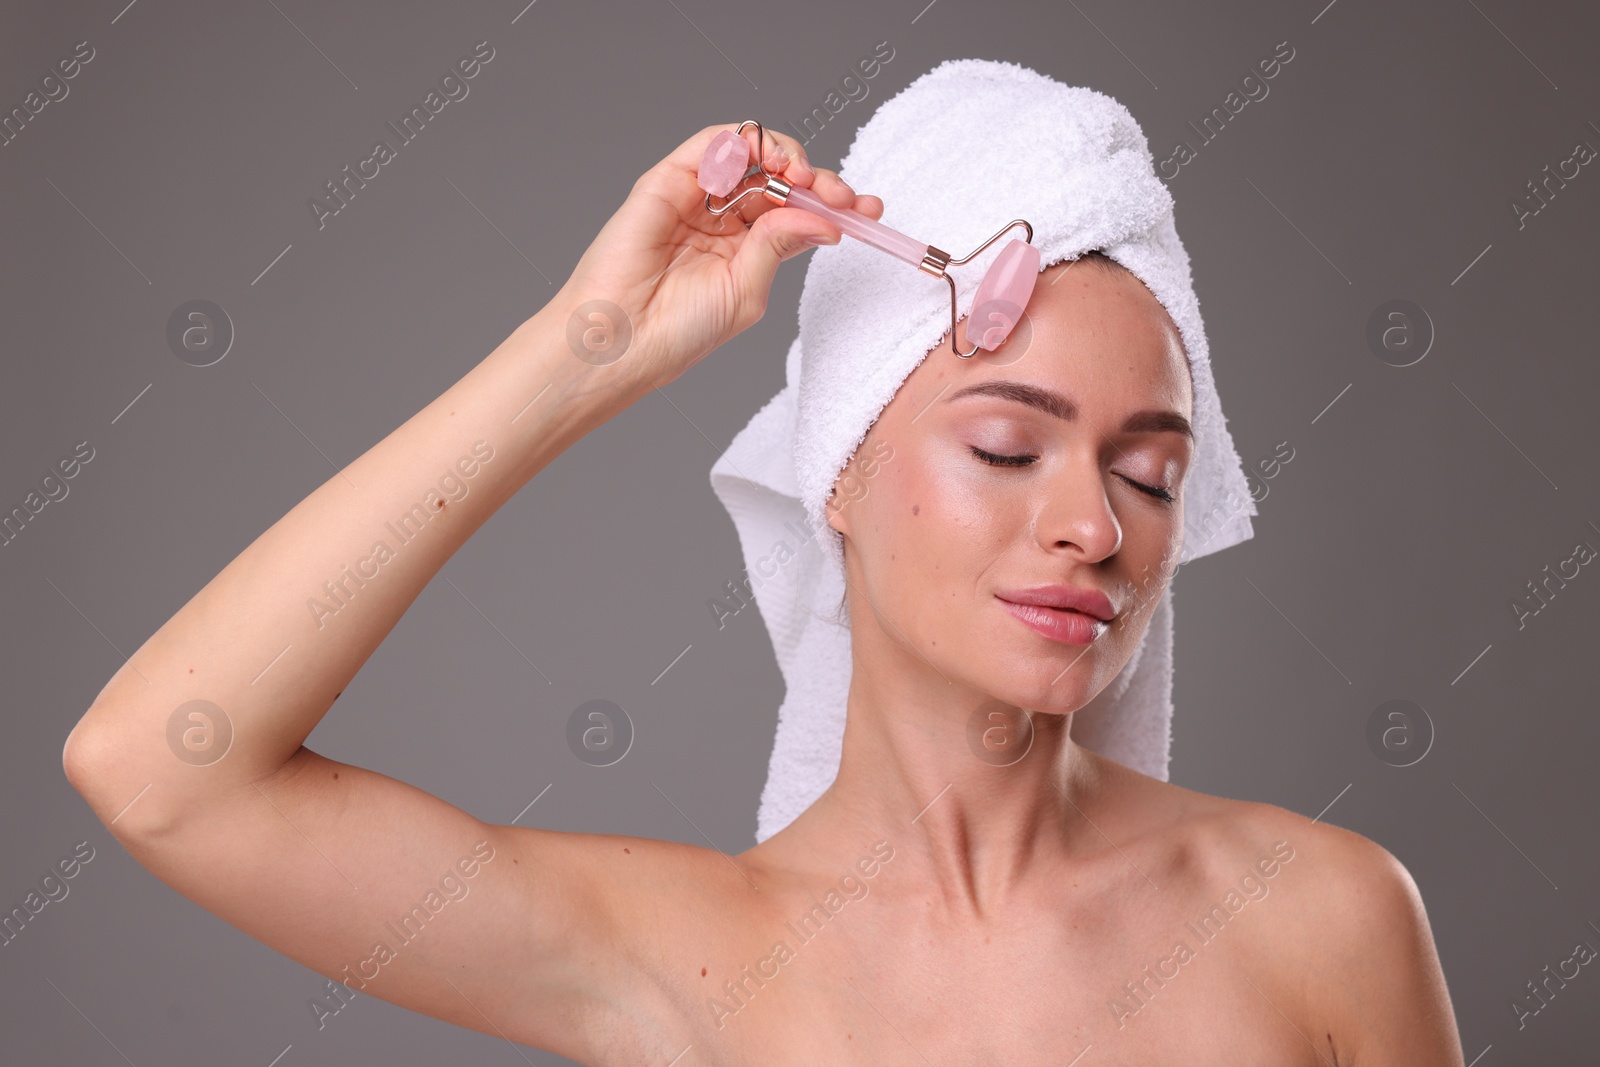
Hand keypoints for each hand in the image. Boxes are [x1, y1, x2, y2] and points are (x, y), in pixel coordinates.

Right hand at [548, 122, 883, 392]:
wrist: (623, 338)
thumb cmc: (676, 331)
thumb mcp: (747, 291)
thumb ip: (780, 246)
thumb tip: (826, 219)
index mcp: (747, 247)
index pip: (799, 211)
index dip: (834, 203)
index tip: (867, 209)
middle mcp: (724, 217)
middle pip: (781, 176)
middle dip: (817, 178)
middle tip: (836, 193)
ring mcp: (697, 196)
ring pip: (751, 152)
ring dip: (785, 154)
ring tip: (800, 176)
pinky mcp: (668, 180)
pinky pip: (712, 145)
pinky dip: (743, 144)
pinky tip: (763, 167)